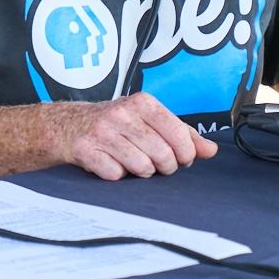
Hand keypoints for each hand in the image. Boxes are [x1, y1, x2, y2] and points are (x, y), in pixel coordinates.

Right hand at [64, 94, 215, 180]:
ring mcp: (102, 131)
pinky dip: (116, 175)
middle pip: (163, 155)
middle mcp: (122, 114)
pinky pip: (115, 175)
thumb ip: (182, 134)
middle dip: (163, 166)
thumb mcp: (149, 121)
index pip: (179, 135)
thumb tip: (210, 150)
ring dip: (140, 172)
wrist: (68, 126)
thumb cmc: (115, 124)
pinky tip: (111, 164)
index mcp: (143, 103)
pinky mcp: (86, 149)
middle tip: (155, 163)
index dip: (185, 154)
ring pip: (141, 167)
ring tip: (132, 162)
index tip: (180, 158)